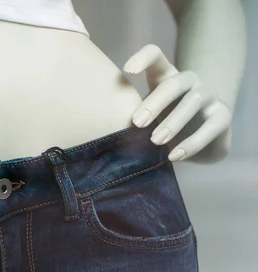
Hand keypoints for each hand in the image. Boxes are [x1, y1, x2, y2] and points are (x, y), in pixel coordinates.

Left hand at [123, 44, 231, 161]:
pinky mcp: (223, 116)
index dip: (143, 58)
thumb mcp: (146, 119)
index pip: (156, 55)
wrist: (201, 139)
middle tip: (137, 123)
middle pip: (173, 83)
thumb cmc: (164, 124)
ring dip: (173, 122)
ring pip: (194, 101)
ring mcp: (209, 96)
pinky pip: (211, 127)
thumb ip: (133, 119)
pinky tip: (174, 156)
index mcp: (165, 77)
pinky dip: (191, 143)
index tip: (127, 71)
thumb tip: (109, 135)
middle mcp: (189, 82)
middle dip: (154, 103)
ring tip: (155, 141)